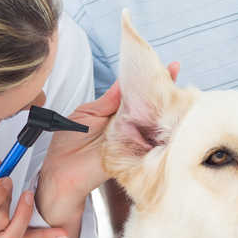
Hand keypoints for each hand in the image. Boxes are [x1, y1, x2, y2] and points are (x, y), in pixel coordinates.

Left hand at [37, 63, 180, 222]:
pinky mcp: (134, 154)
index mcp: (114, 111)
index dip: (148, 80)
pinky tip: (169, 118)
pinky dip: (161, 133)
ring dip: (166, 108)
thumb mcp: (86, 114)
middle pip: (149, 105)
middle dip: (164, 89)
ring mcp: (133, 138)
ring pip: (154, 122)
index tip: (165, 66)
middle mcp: (127, 124)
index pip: (135, 92)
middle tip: (174, 72)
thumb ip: (107, 100)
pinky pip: (152, 143)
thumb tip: (122, 82)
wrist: (62, 171)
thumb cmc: (69, 143)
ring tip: (176, 91)